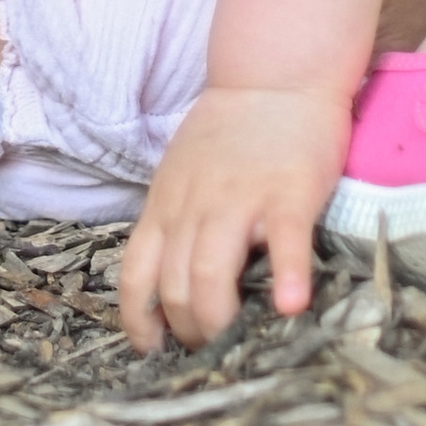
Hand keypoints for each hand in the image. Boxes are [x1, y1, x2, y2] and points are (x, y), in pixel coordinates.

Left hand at [116, 84, 351, 353]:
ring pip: (210, 276)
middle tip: (210, 349)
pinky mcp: (288, 193)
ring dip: (219, 321)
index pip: (133, 276)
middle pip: (173, 288)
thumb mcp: (181, 174)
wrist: (275, 76)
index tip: (153, 349)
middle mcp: (192, 208)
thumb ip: (175, 221)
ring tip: (237, 342)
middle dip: (188, 332)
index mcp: (164, 206)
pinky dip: (287, 277)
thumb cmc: (229, 133)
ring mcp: (239, 200)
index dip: (138, 321)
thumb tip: (172, 283)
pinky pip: (284, 242)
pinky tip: (292, 307)